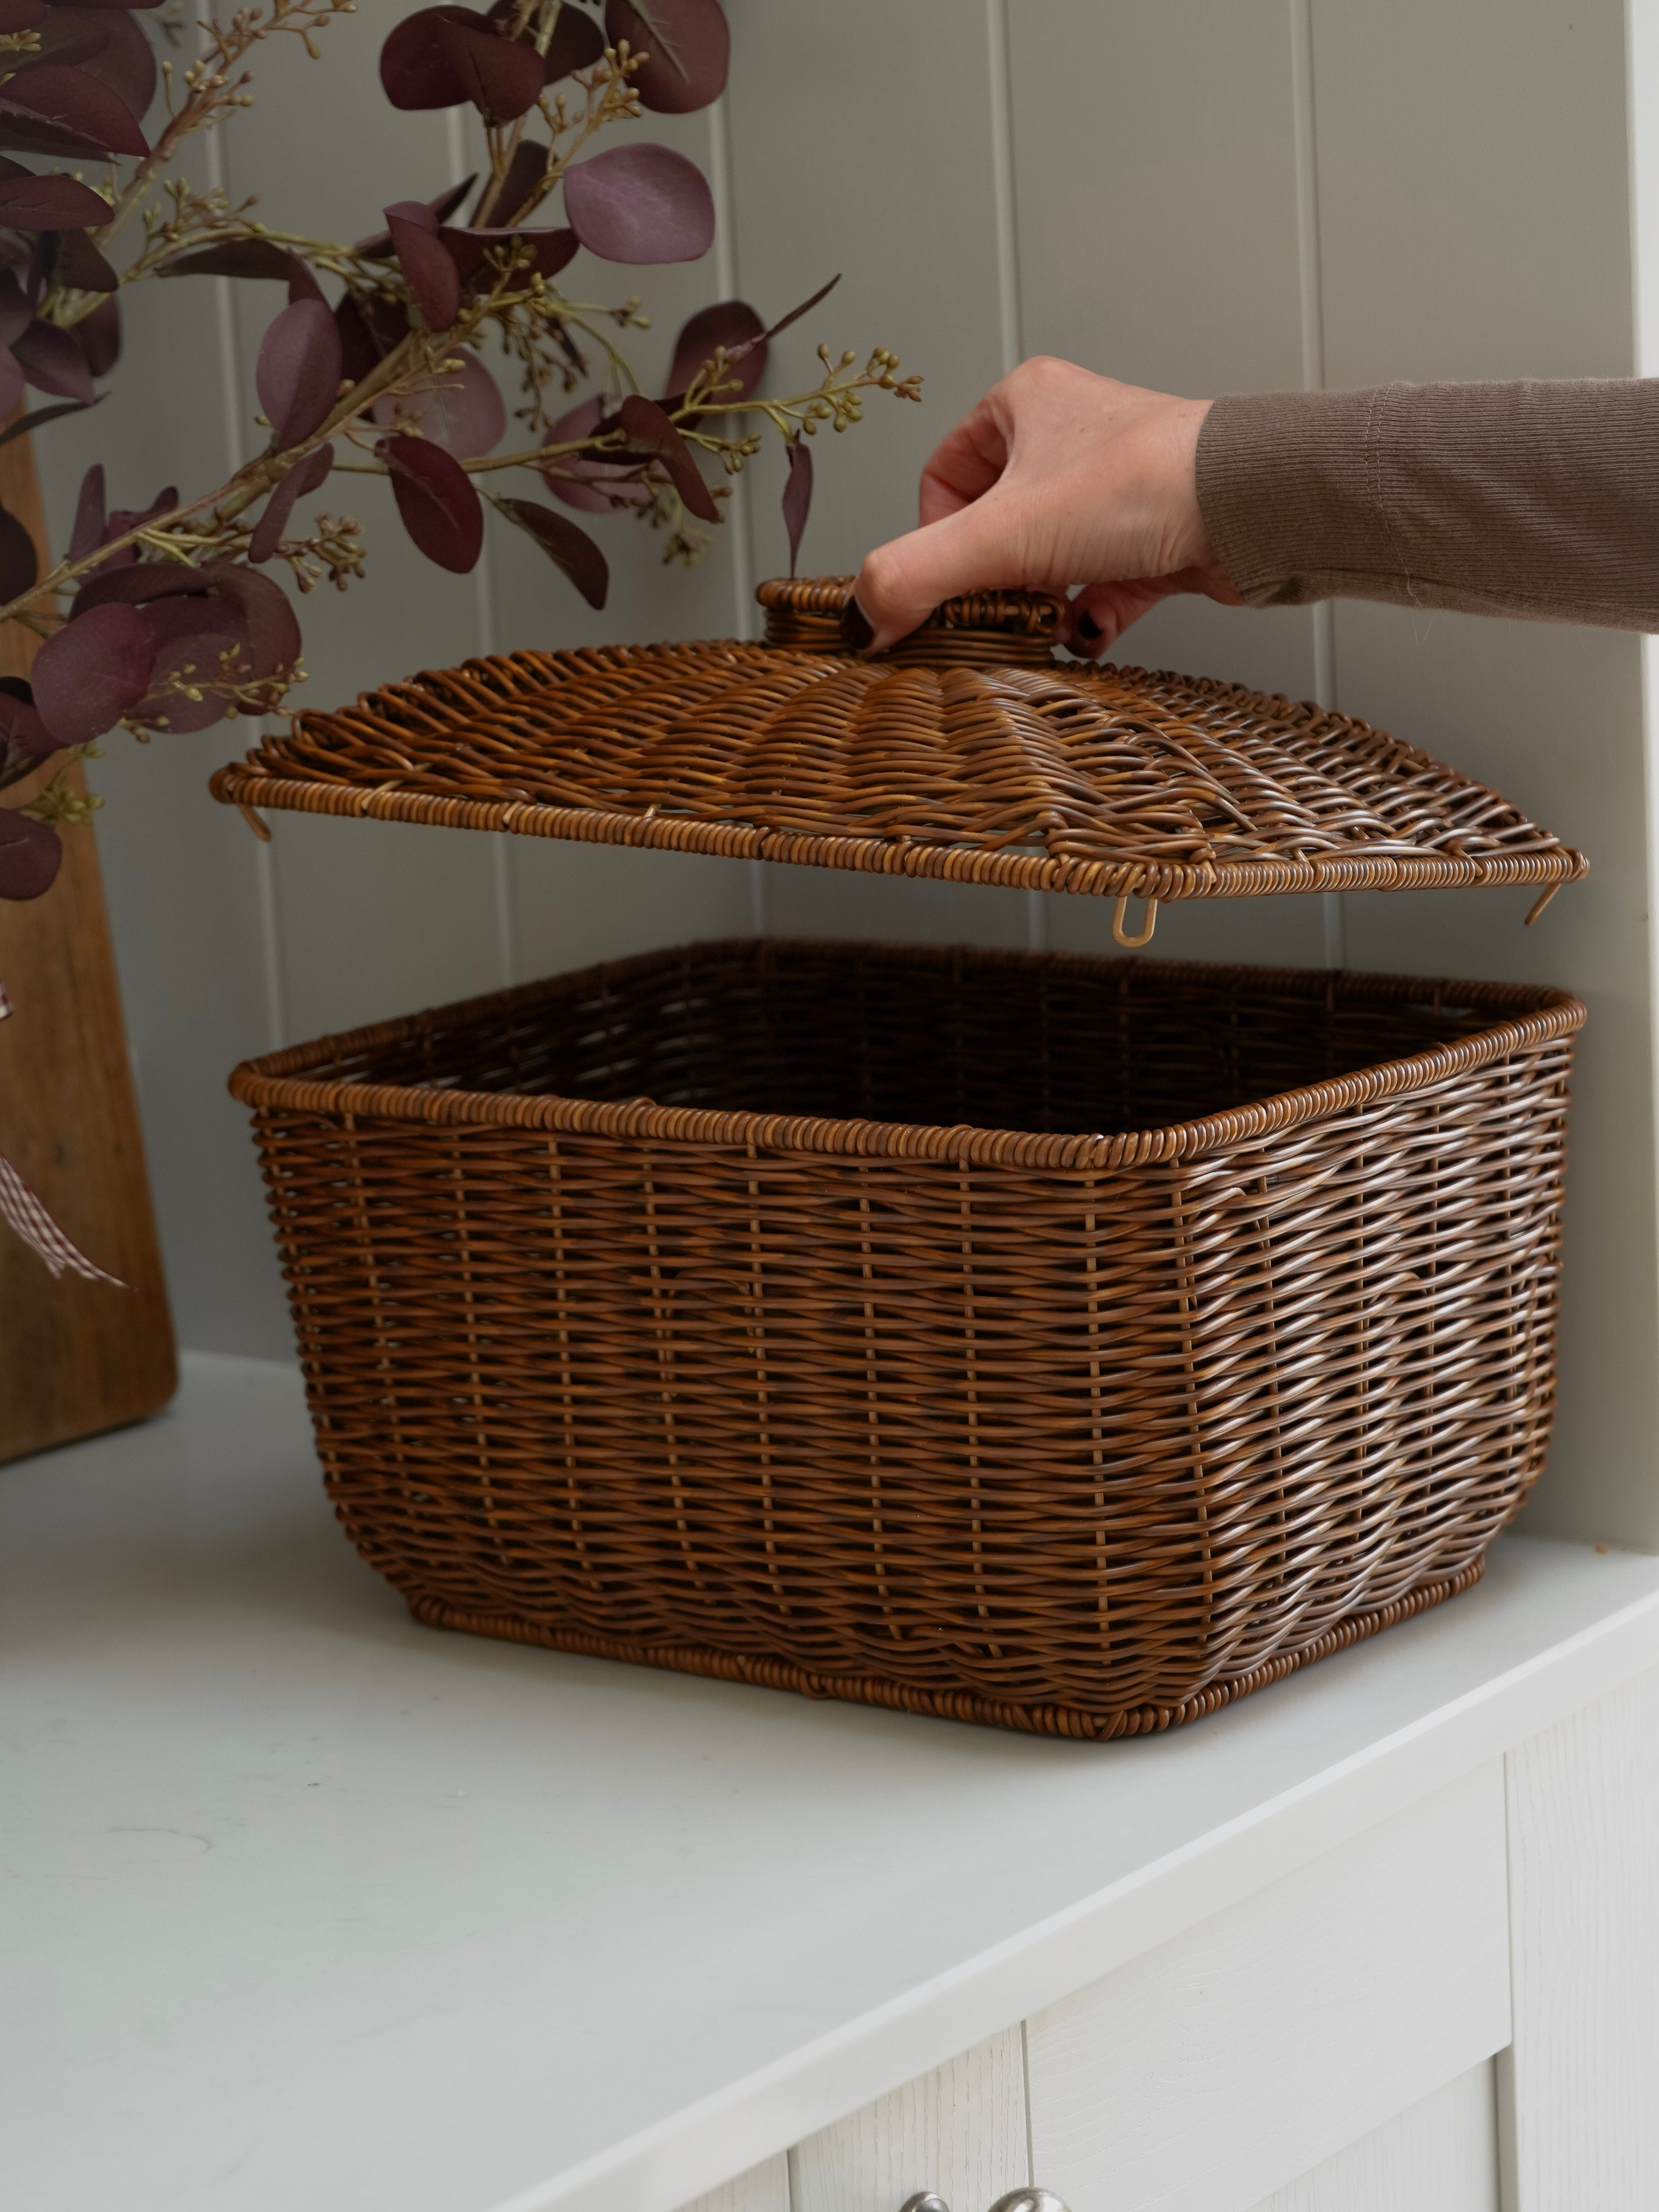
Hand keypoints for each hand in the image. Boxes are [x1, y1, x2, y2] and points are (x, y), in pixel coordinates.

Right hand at [849, 357, 1242, 657]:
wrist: (1249, 506)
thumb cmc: (1141, 485)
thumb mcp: (1000, 534)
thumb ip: (915, 574)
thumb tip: (862, 616)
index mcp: (1023, 405)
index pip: (943, 476)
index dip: (934, 537)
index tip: (943, 583)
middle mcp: (1069, 439)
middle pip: (994, 525)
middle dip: (991, 579)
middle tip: (993, 610)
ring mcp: (1115, 490)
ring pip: (1048, 559)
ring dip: (1038, 603)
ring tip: (1042, 625)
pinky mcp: (1154, 536)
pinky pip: (1100, 585)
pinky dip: (1089, 616)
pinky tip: (1089, 632)